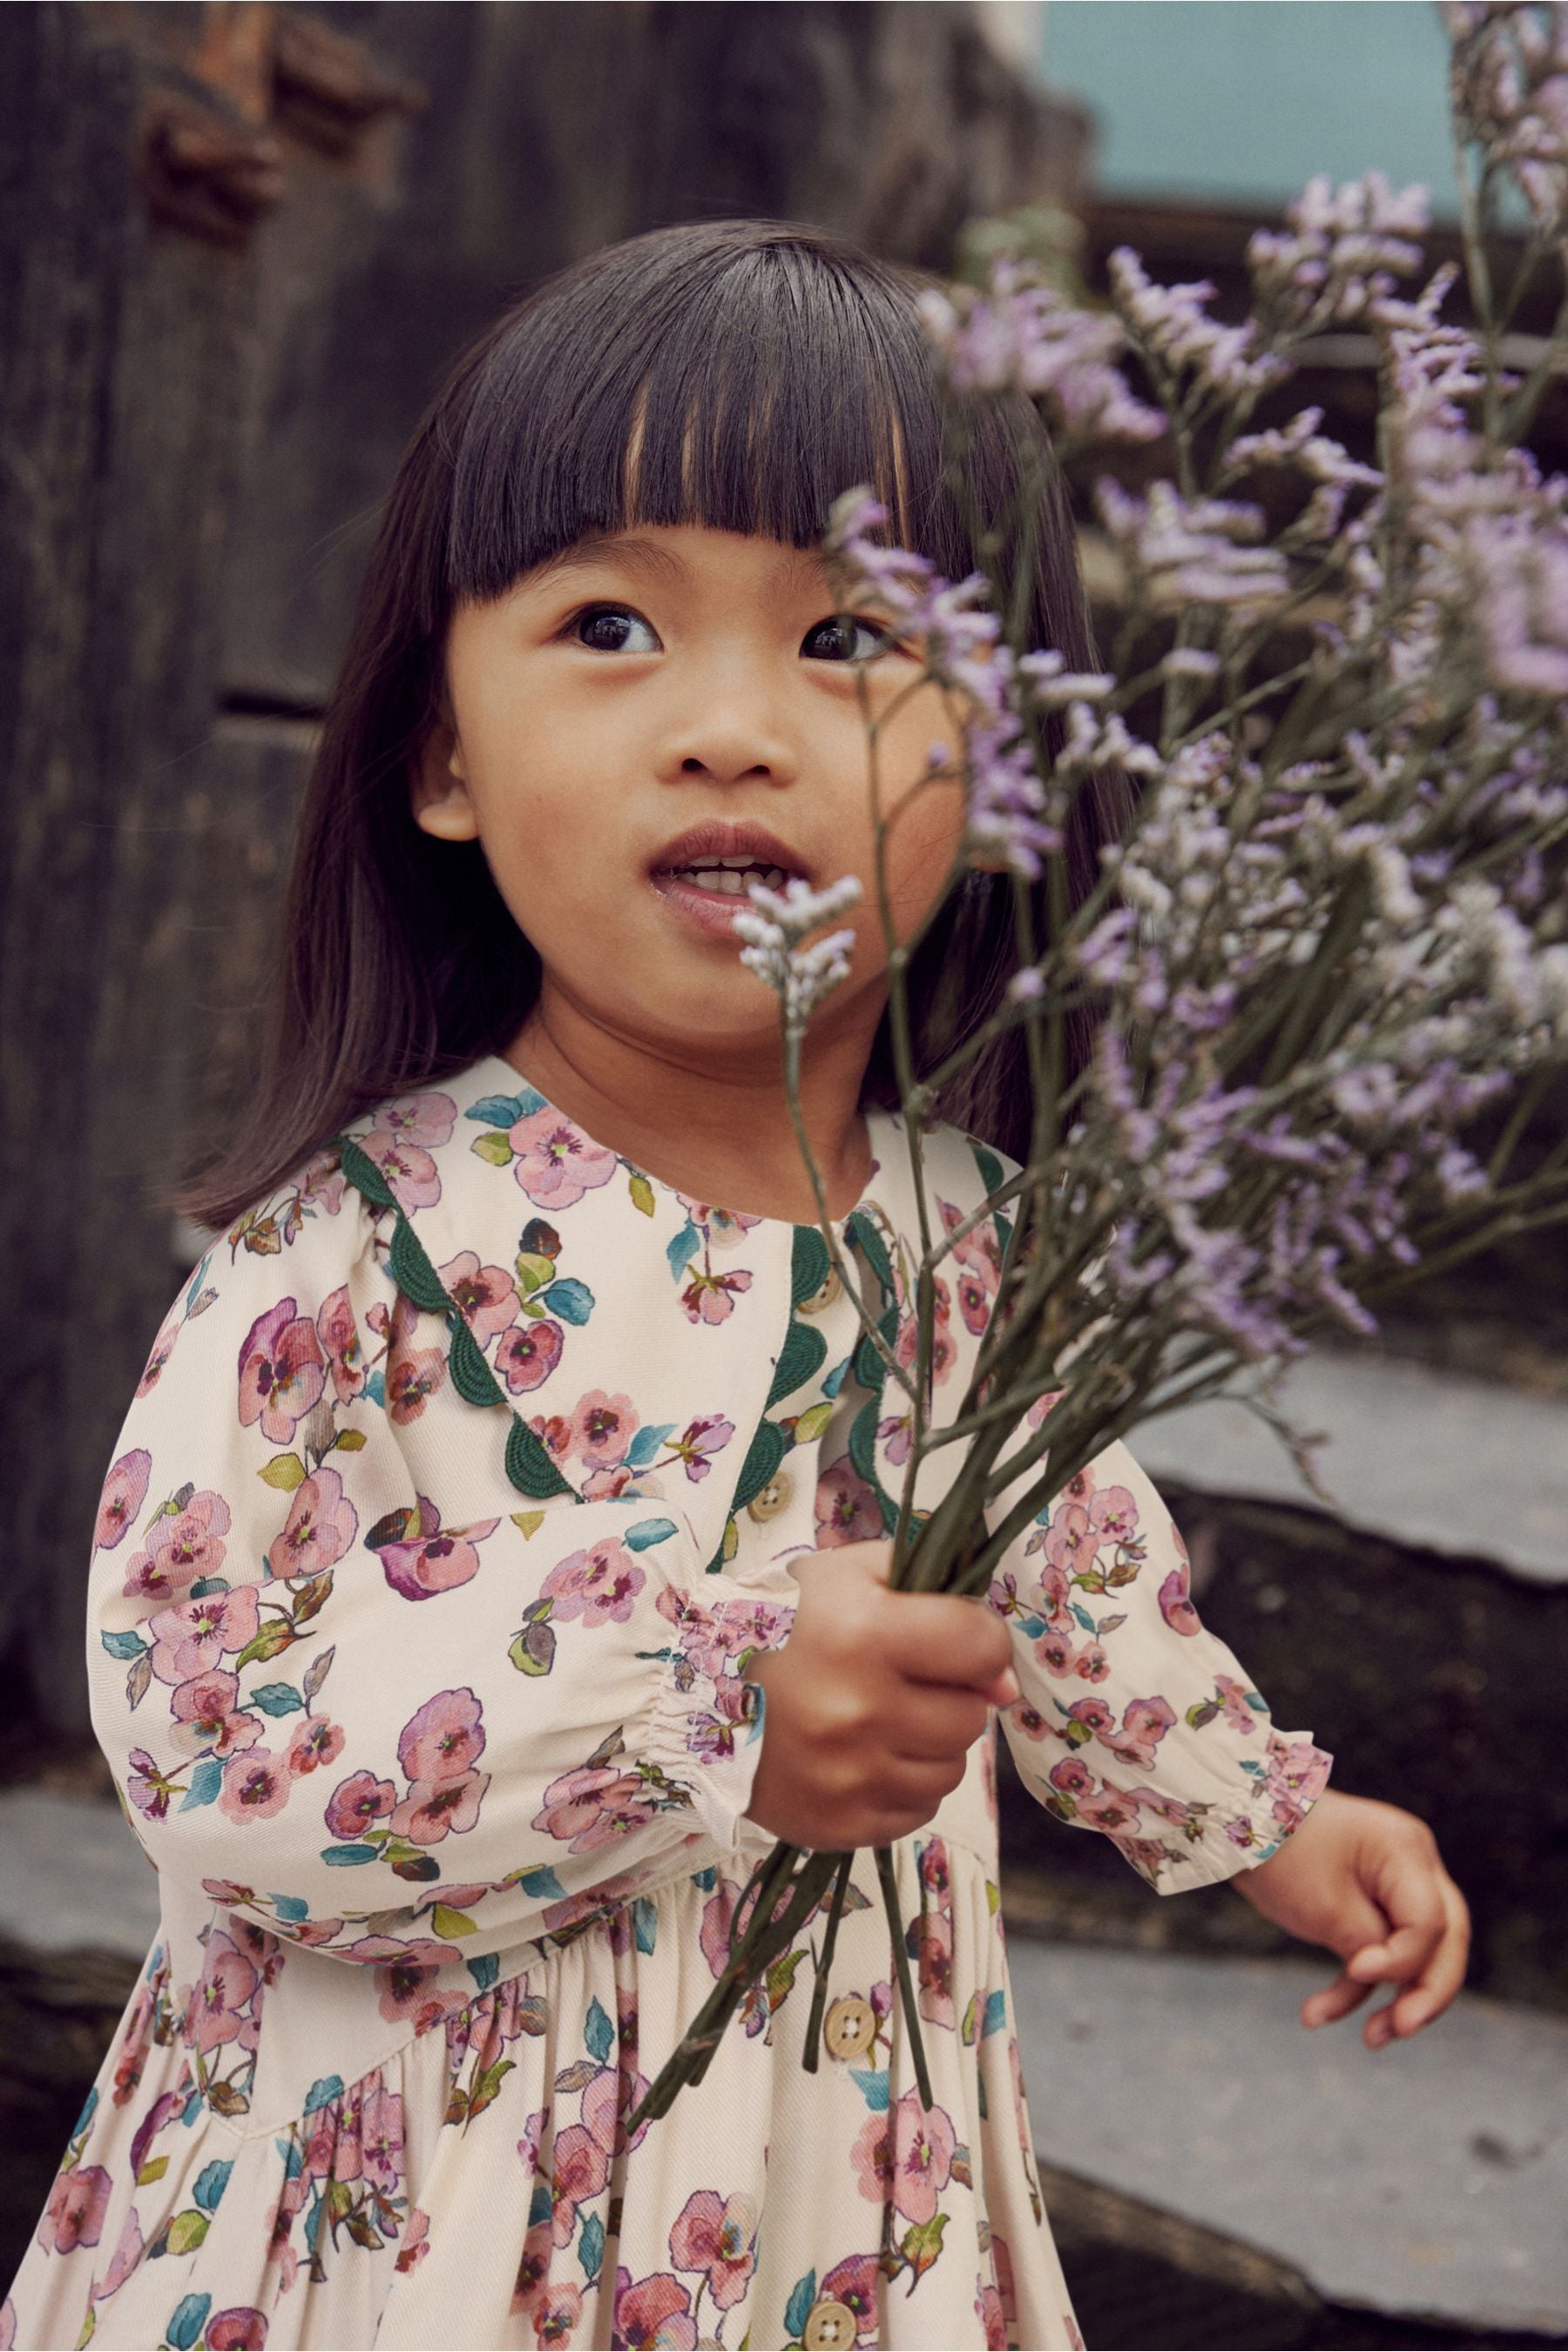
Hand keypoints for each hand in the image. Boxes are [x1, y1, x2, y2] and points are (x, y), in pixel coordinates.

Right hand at [742, 1538, 1020, 1849]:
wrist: (693, 1694)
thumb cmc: (784, 1623)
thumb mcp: (851, 1572)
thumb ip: (937, 1591)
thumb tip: (1002, 1681)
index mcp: (864, 1634)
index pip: (983, 1645)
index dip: (979, 1641)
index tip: (954, 1641)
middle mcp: (860, 1710)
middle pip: (969, 1716)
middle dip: (947, 1695)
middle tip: (901, 1682)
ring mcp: (850, 1776)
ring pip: (950, 1769)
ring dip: (928, 1743)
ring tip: (880, 1720)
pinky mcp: (840, 1824)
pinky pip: (918, 1811)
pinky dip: (902, 1784)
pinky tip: (865, 1758)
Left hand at [1232, 1787, 1470, 2048]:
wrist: (1236, 1819)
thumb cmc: (1279, 1852)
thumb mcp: (1323, 1905)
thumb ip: (1368, 1945)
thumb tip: (1392, 1980)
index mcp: (1405, 1850)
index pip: (1430, 1921)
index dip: (1402, 1959)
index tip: (1357, 1971)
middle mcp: (1413, 1864)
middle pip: (1444, 1939)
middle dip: (1426, 1992)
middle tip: (1400, 2030)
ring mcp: (1396, 1883)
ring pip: (1417, 1954)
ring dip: (1393, 1999)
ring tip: (1371, 2041)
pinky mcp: (1373, 1905)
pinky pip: (1379, 1952)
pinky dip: (1354, 1984)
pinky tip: (1317, 2013)